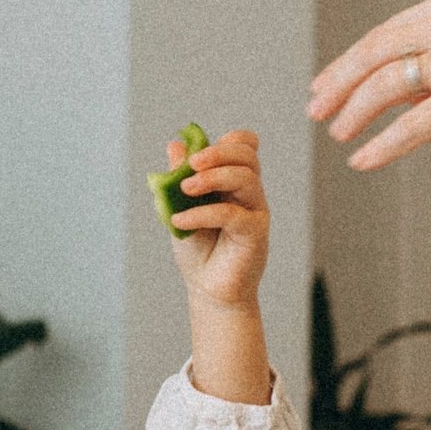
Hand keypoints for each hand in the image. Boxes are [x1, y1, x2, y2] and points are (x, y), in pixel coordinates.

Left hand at [166, 129, 269, 307]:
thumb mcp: (181, 206)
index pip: (245, 147)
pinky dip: (202, 213)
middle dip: (218, 153)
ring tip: (185, 189)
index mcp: (234, 181)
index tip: (198, 153)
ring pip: (245, 178)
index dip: (229, 141)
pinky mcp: (255, 233)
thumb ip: (179, 177)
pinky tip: (179, 221)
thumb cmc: (198, 248)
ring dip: (212, 177)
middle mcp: (249, 192)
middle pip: (247, 156)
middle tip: (191, 164)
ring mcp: (255, 211)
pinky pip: (232, 213)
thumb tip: (175, 145)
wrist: (207, 288)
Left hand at [309, 0, 430, 170]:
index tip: (324, 85)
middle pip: (373, 54)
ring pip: (386, 86)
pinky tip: (363, 159)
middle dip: (337, 84)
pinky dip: (383, 144)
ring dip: (354, 113)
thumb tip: (398, 94)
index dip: (348, 62)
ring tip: (338, 134)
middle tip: (314, 110)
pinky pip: (413, 124)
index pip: (382, 34)